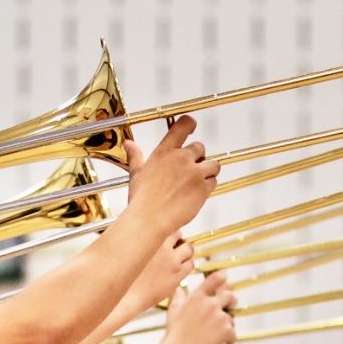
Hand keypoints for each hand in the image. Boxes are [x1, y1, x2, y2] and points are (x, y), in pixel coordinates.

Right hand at [123, 232, 194, 312]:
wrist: (126, 297)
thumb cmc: (125, 276)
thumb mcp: (131, 252)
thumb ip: (142, 242)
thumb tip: (148, 237)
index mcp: (151, 240)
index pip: (169, 227)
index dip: (170, 233)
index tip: (167, 238)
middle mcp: (164, 248)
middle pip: (181, 236)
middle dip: (179, 241)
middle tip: (174, 248)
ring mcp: (172, 262)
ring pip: (189, 250)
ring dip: (185, 252)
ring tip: (177, 259)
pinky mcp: (177, 276)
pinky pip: (190, 265)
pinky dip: (187, 264)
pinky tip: (178, 269)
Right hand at [124, 116, 219, 234]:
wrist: (149, 220)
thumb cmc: (141, 199)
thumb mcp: (136, 174)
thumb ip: (135, 156)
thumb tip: (129, 144)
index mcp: (165, 151)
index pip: (183, 126)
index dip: (190, 124)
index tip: (191, 126)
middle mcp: (181, 158)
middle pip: (200, 147)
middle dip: (197, 157)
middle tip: (189, 169)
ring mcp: (194, 173)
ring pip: (212, 164)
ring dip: (208, 171)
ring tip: (197, 181)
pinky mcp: (203, 188)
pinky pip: (213, 181)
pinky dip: (208, 186)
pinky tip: (196, 193)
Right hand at [160, 271, 236, 343]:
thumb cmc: (174, 335)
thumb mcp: (173, 312)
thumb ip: (178, 298)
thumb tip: (179, 289)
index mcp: (197, 297)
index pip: (216, 278)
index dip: (223, 277)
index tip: (226, 280)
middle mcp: (209, 303)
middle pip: (229, 295)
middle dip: (230, 302)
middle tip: (226, 310)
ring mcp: (219, 316)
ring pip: (231, 317)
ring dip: (227, 326)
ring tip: (215, 336)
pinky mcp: (226, 330)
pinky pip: (233, 333)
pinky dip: (229, 340)